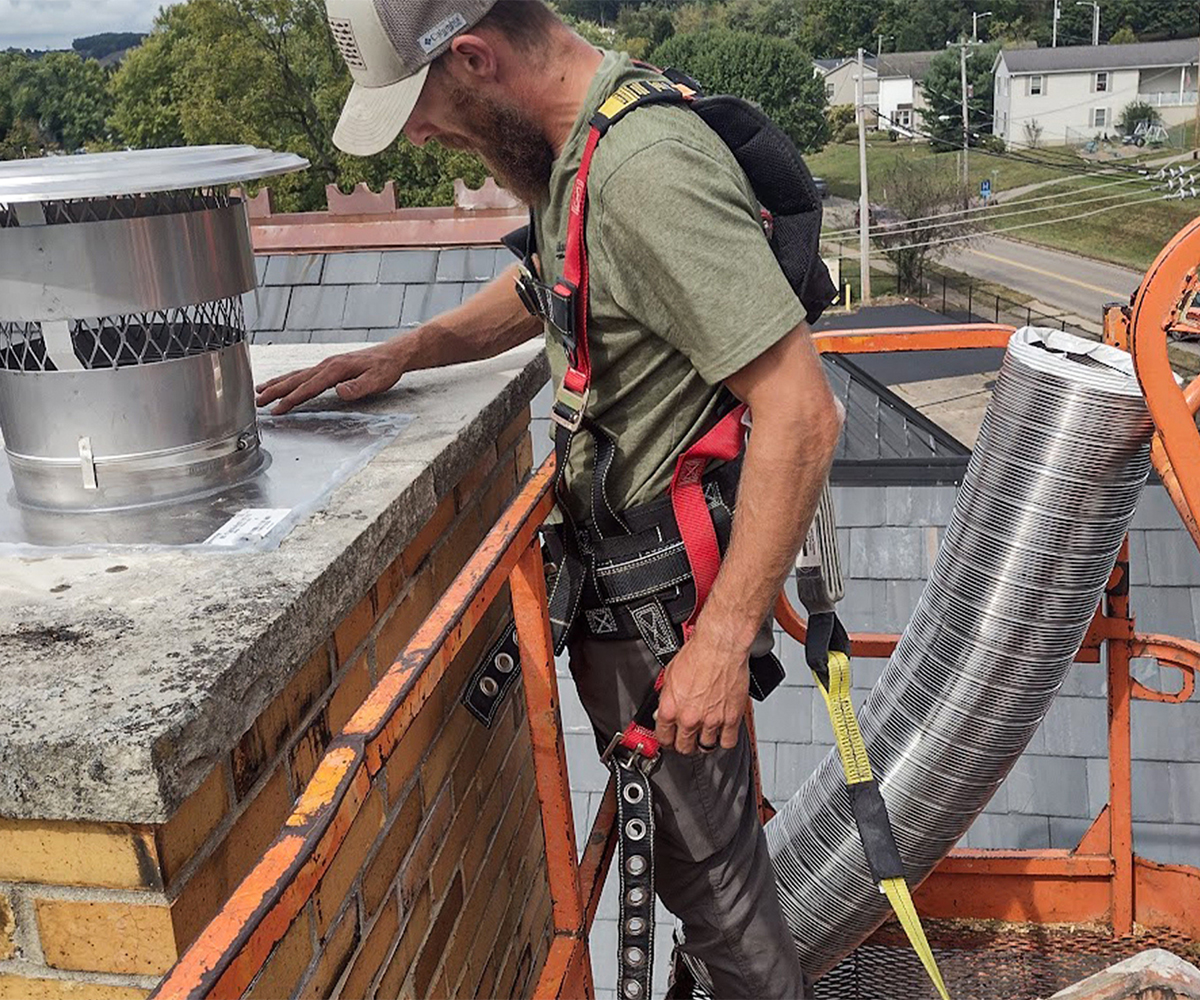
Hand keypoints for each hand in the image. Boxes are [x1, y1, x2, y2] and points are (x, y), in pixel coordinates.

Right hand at [254, 345, 406, 414]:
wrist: (393, 354)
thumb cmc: (385, 368)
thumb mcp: (377, 381)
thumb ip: (358, 387)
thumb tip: (340, 390)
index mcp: (336, 369)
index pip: (309, 387)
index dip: (292, 399)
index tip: (277, 409)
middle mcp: (327, 365)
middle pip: (295, 379)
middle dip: (275, 391)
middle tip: (257, 401)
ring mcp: (326, 364)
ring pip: (296, 374)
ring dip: (277, 383)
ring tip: (259, 390)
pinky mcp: (329, 366)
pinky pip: (304, 373)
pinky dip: (289, 379)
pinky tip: (283, 383)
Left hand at [654, 625, 749, 753]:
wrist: (720, 646)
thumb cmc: (698, 653)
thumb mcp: (669, 675)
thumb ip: (667, 697)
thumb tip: (664, 709)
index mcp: (671, 708)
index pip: (664, 738)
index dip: (666, 741)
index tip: (669, 740)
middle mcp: (690, 718)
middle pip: (684, 747)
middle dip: (683, 745)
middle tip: (686, 739)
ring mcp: (711, 720)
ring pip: (706, 747)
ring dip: (704, 743)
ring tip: (704, 735)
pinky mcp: (731, 718)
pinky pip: (728, 742)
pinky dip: (725, 740)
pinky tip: (722, 733)